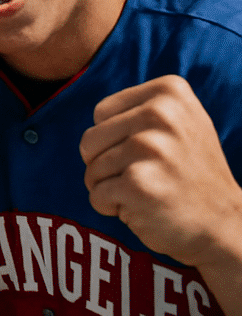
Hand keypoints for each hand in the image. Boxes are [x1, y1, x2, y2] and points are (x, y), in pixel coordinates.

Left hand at [81, 75, 241, 270]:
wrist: (224, 223)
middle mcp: (160, 114)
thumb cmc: (190, 172)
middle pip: (90, 140)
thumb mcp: (179, 123)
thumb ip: (140, 108)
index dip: (114, 139)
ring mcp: (149, 148)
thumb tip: (96, 113)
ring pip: (91, 169)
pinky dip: (111, 207)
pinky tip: (144, 208)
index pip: (101, 113)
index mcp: (169, 92)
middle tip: (144, 176)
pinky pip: (96, 195)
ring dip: (110, 188)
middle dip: (105, 164)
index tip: (149, 152)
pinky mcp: (138, 183)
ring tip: (148, 190)